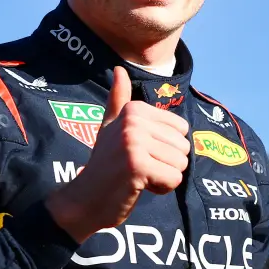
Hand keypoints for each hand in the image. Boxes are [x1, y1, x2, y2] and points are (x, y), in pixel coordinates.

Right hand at [46, 66, 189, 241]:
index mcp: (134, 110)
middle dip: (167, 164)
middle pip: (184, 147)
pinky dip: (161, 189)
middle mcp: (133, 121)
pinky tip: (138, 187)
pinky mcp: (137, 166)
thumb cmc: (103, 165)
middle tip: (138, 168)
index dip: (166, 148)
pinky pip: (174, 179)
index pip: (182, 129)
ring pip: (181, 164)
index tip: (139, 154)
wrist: (84, 199)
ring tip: (138, 177)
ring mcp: (134, 142)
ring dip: (164, 178)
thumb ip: (118, 100)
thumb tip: (119, 69)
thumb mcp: (110, 128)